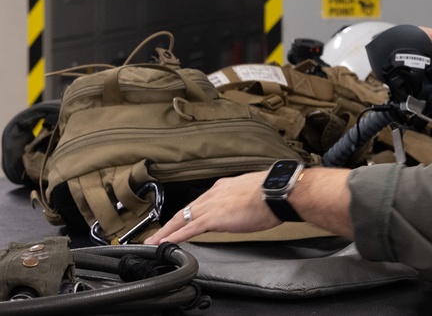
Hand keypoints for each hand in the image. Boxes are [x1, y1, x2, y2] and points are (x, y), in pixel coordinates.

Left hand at [144, 171, 278, 244]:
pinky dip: (174, 237)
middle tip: (156, 233)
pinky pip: (188, 230)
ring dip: (166, 231)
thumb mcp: (251, 193)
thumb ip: (240, 200)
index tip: (180, 220)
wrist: (277, 192)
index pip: (200, 202)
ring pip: (182, 219)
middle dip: (169, 223)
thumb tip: (243, 207)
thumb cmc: (272, 193)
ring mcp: (211, 206)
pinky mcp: (213, 218)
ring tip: (154, 241)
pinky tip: (164, 243)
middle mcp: (213, 194)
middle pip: (185, 210)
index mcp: (223, 187)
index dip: (188, 213)